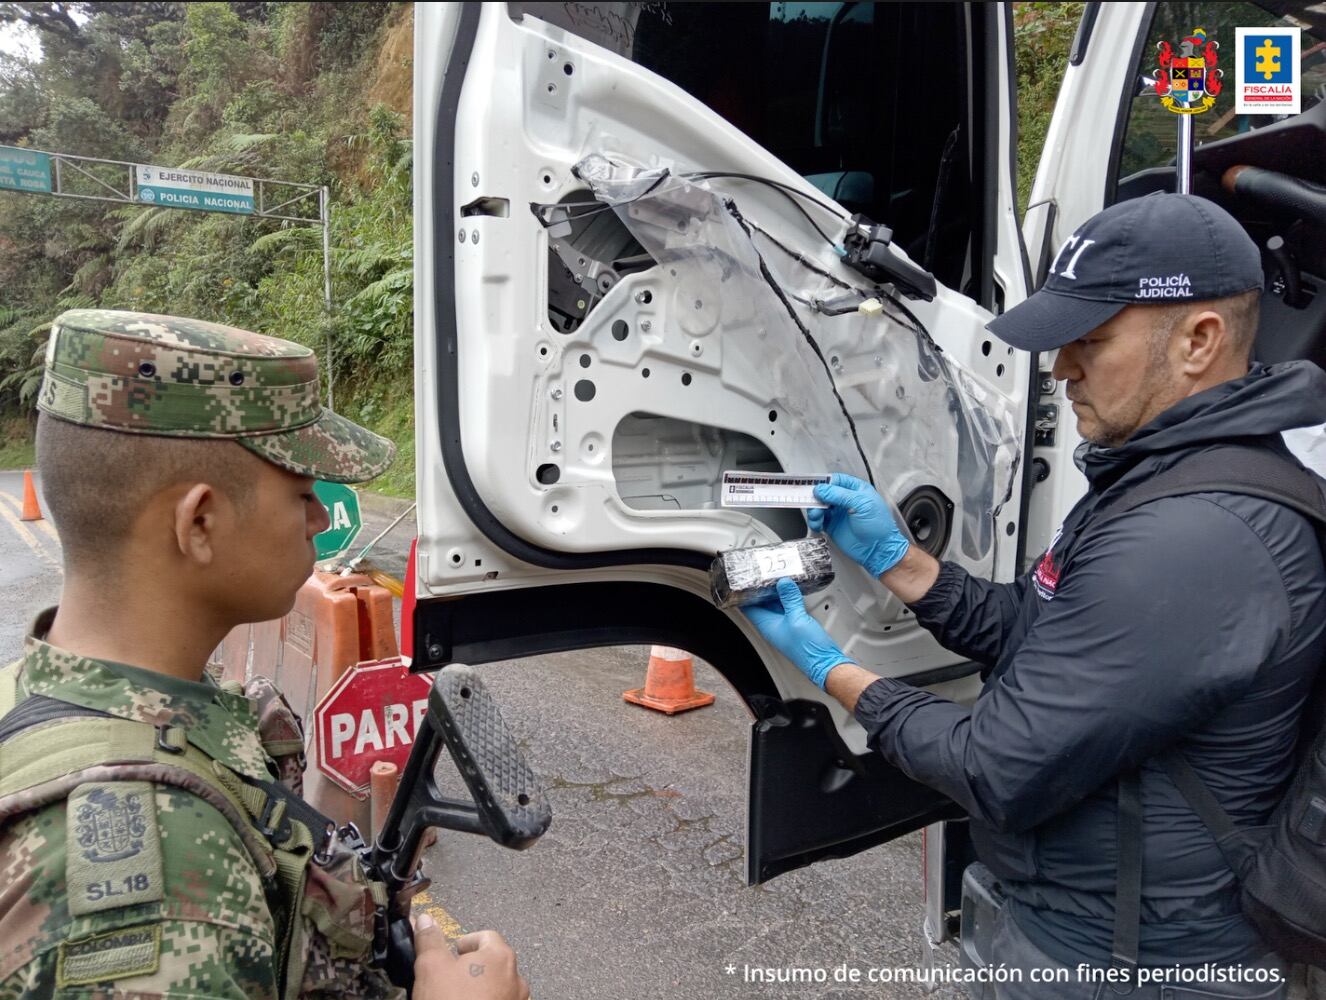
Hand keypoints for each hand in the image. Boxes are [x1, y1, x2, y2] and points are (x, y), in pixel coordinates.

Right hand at [412, 914, 529, 999]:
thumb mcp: (431, 967)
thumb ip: (429, 940)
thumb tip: (424, 918)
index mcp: (500, 957)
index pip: (485, 936)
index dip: (465, 942)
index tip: (451, 954)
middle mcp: (516, 978)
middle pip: (493, 962)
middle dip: (472, 967)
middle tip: (450, 978)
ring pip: (497, 987)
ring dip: (480, 988)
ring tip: (457, 997)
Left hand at [742, 578, 852, 689]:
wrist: (825, 663)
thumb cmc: (808, 649)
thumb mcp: (797, 618)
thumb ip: (790, 599)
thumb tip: (783, 583)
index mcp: (767, 626)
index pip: (749, 607)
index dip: (746, 593)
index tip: (747, 580)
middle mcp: (773, 627)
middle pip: (762, 604)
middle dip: (762, 590)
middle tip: (764, 574)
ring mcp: (785, 626)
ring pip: (775, 606)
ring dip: (776, 593)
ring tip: (778, 578)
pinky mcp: (796, 626)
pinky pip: (788, 609)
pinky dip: (788, 599)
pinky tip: (792, 591)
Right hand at [808, 473, 909, 576]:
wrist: (878, 550)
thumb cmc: (879, 527)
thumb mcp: (861, 504)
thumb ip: (840, 495)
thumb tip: (821, 489)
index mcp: (856, 490)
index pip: (836, 480)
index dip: (825, 483)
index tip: (815, 488)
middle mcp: (846, 500)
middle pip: (824, 493)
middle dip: (816, 498)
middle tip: (813, 503)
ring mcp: (838, 513)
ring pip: (819, 506)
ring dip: (814, 510)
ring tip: (816, 516)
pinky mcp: (832, 525)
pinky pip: (818, 520)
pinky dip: (814, 521)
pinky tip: (818, 525)